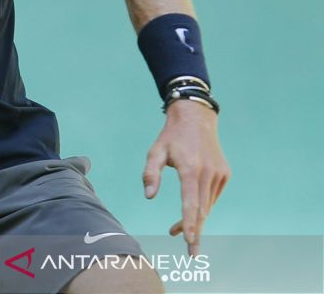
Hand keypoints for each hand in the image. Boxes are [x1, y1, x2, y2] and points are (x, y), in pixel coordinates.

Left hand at [142, 99, 230, 254]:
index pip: (190, 202)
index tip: (189, 239)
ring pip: (207, 205)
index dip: (189, 222)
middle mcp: (208, 173)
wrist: (196, 119)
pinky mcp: (224, 174)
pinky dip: (203, 207)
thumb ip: (150, 174)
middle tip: (191, 253)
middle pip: (202, 209)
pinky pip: (212, 197)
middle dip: (195, 231)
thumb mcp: (155, 151)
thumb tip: (149, 197)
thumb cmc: (171, 136)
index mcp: (191, 168)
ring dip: (196, 220)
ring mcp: (219, 174)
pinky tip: (192, 212)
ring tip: (178, 232)